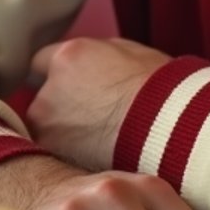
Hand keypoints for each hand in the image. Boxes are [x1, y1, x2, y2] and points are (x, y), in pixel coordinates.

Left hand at [26, 36, 170, 170]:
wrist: (169, 129)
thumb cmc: (160, 89)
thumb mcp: (132, 54)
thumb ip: (99, 55)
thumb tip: (94, 60)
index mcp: (69, 56)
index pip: (40, 62)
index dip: (56, 75)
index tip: (67, 87)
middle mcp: (49, 87)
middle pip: (41, 99)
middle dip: (59, 108)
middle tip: (89, 119)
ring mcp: (47, 124)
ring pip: (46, 130)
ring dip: (63, 135)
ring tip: (96, 142)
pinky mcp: (55, 155)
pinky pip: (56, 154)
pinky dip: (70, 155)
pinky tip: (95, 156)